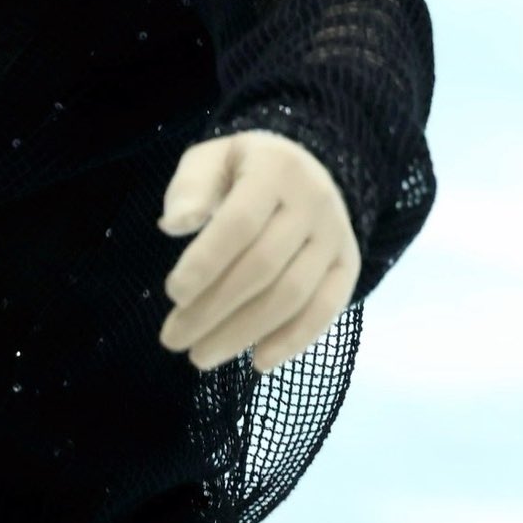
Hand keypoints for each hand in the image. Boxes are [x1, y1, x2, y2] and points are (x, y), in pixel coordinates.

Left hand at [156, 129, 361, 374]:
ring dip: (244, 333)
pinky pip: (326, 309)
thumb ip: (189, 188)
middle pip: (263, 266)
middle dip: (214, 309)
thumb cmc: (242, 171)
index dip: (205, 262)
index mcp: (275, 168)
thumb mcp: (211, 161)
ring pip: (292, 294)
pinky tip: (258, 361)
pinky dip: (293, 340)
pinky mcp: (349, 265)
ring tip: (201, 356)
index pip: (240, 223)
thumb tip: (173, 225)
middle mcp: (314, 201)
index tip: (173, 293)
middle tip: (173, 339)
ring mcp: (336, 235)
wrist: (304, 169)